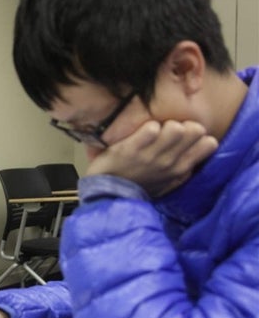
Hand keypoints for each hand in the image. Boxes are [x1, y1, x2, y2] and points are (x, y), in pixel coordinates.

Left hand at [86, 120, 217, 196]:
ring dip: (166, 123)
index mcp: (180, 170)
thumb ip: (183, 170)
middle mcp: (169, 163)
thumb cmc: (138, 185)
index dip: (199, 134)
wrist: (108, 194)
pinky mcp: (131, 150)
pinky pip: (151, 129)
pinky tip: (141, 131)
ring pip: (176, 128)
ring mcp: (150, 156)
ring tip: (156, 129)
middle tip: (169, 129)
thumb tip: (197, 154)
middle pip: (195, 130)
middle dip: (184, 123)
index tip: (185, 135)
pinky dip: (147, 126)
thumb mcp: (166, 183)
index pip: (209, 143)